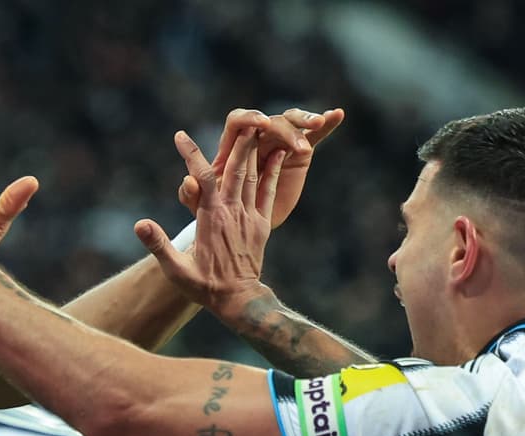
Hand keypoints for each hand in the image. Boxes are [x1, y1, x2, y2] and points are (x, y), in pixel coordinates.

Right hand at [137, 126, 284, 316]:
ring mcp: (250, 218)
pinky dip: (274, 172)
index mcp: (211, 219)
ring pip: (253, 177)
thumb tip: (138, 224)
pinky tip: (279, 155)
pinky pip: (269, 193)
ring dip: (255, 151)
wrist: (239, 301)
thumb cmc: (204, 288)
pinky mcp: (262, 225)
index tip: (180, 136)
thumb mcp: (175, 270)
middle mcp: (232, 213)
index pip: (200, 179)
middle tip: (240, 118)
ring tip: (258, 126)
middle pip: (235, 170)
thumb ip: (158, 245)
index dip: (191, 155)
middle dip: (237, 143)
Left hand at [180, 107, 344, 228]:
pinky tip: (337, 115)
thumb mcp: (200, 210)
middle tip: (296, 138)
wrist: (238, 231)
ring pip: (291, 124)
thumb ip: (191, 196)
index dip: (248, 119)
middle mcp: (254, 140)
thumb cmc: (214, 218)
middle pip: (270, 121)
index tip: (260, 123)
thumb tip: (187, 182)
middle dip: (284, 126)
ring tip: (318, 124)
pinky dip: (325, 125)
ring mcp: (277, 144)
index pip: (237, 122)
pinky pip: (311, 137)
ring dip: (305, 121)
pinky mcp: (296, 153)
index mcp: (230, 148)